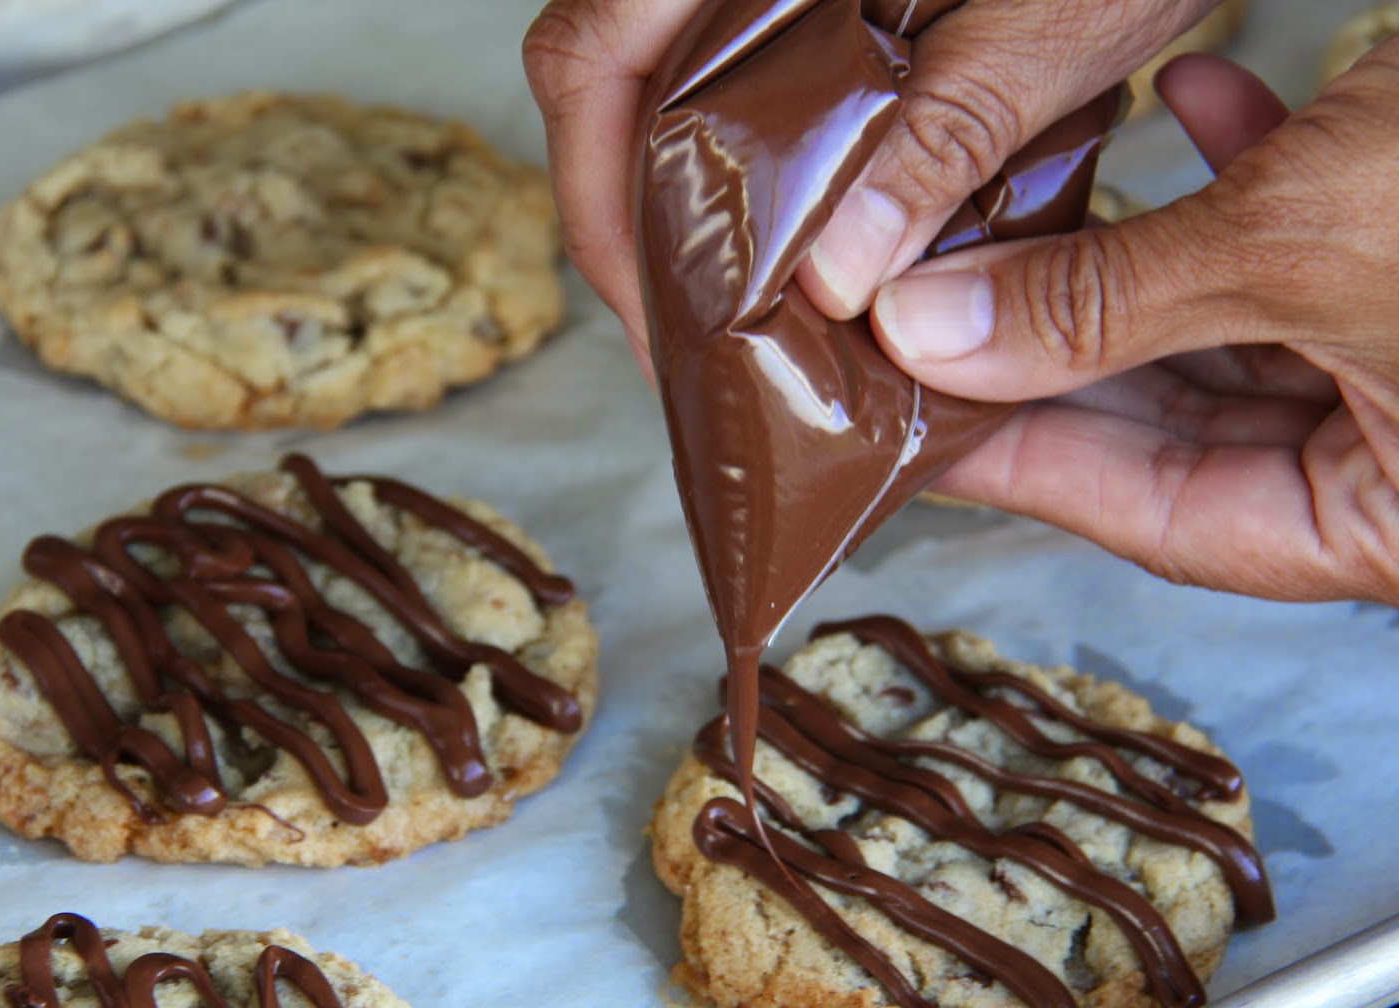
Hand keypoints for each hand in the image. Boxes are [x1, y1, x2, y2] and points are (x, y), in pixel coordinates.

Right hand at [523, 0, 1223, 373]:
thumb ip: (941, 135)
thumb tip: (844, 280)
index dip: (589, 189)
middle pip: (622, 88)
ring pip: (686, 96)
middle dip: (645, 224)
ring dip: (707, 207)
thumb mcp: (1051, 15)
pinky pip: (758, 88)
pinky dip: (773, 173)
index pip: (590, 52)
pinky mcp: (832, 4)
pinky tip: (823, 243)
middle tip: (700, 341)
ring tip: (754, 314)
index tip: (647, 306)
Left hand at [873, 48, 1398, 603]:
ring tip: (1016, 216)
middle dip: (1052, 354)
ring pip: (1233, 325)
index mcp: (1397, 520)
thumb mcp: (1309, 241)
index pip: (1161, 515)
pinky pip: (1312, 236)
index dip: (1022, 460)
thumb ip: (1108, 304)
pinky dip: (1244, 168)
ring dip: (1130, 257)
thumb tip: (928, 338)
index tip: (902, 422)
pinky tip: (1185, 104)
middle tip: (921, 316)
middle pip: (1182, 425)